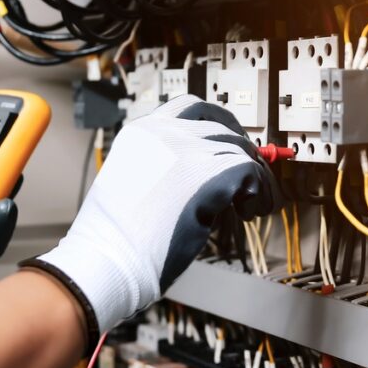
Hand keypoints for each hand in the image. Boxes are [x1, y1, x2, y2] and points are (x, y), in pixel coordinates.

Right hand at [24, 95, 278, 343]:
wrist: (109, 259)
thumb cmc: (117, 236)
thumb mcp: (136, 183)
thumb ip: (167, 167)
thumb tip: (208, 171)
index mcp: (142, 133)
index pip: (190, 108)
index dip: (217, 124)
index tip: (229, 143)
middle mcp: (164, 133)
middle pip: (221, 126)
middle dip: (240, 151)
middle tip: (248, 178)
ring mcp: (188, 151)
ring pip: (240, 149)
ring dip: (252, 177)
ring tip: (248, 206)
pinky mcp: (209, 175)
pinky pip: (251, 173)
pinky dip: (259, 193)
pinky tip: (248, 212)